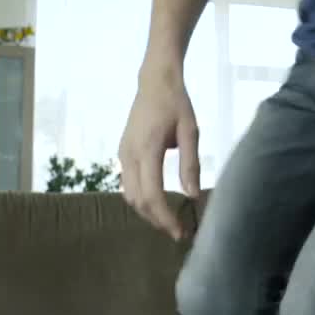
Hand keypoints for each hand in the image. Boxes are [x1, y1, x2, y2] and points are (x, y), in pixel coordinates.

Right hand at [118, 69, 199, 239]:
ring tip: (169, 221)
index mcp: (147, 149)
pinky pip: (128, 184)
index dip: (165, 217)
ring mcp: (123, 154)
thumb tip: (192, 196)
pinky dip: (141, 199)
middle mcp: (129, 154)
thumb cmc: (177, 104)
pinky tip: (158, 204)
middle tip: (178, 232)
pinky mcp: (122, 153)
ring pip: (130, 196)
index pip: (152, 194)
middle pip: (139, 200)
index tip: (180, 231)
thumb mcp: (190, 132)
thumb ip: (190, 164)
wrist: (154, 82)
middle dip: (157, 220)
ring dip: (148, 212)